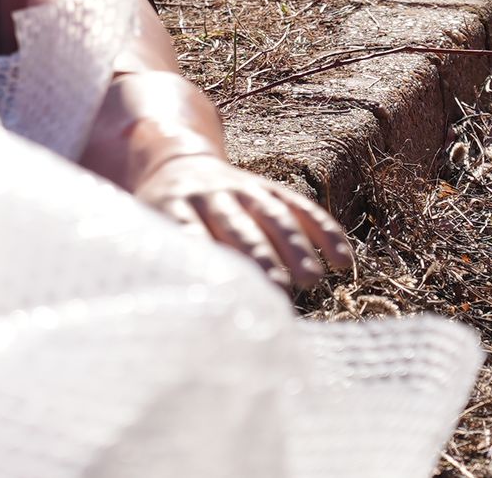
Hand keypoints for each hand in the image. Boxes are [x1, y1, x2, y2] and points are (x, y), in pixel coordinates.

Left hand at [135, 154, 352, 292]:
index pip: (188, 230)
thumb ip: (161, 268)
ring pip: (271, 214)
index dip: (206, 254)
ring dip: (293, 246)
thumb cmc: (159, 222)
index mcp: (170, 205)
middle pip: (235, 225)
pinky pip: (300, 207)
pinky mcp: (267, 188)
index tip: (221, 289)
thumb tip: (170, 328)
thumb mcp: (148, 237)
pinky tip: (343, 261)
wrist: (174, 163)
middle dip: (257, 256)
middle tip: (277, 289)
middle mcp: (207, 194)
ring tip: (312, 280)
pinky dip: (324, 231)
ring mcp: (241, 188)